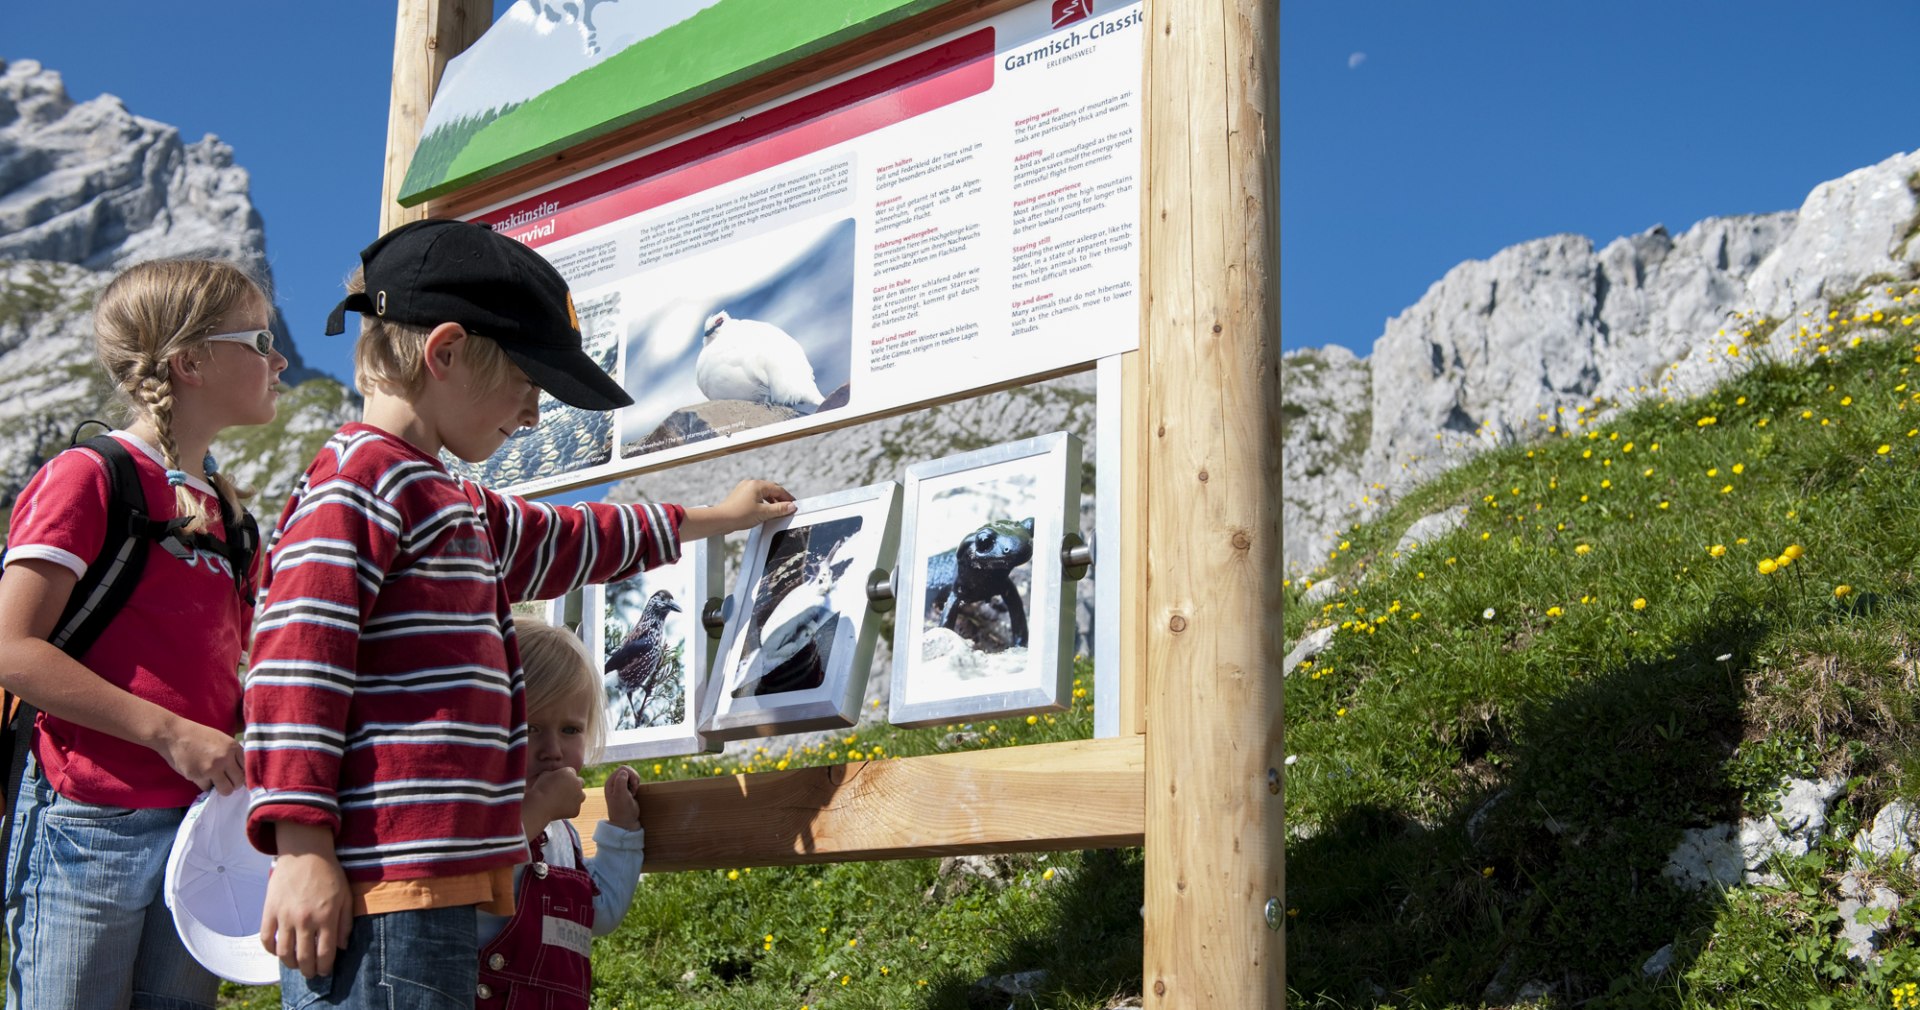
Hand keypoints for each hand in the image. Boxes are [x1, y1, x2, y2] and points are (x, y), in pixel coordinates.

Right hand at [158, 718, 244, 794]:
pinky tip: (200, 775)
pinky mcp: (198, 776)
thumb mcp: (222, 739)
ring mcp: (212, 768)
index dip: (242, 774)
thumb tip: (242, 770)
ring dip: (221, 788)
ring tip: (215, 781)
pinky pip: (207, 788)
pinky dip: (204, 784)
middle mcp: (225, 758)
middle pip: (239, 782)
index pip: (247, 768)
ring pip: (226, 790)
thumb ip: (233, 753)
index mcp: (233, 747)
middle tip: (226, 781)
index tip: (236, 776)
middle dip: (233, 784)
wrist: (175, 735)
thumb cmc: (198, 736)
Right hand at [260, 825, 351, 977]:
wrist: (305, 852)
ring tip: (296, 964)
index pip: (325, 953)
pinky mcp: (270, 911)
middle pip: (304, 958)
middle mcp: (305, 920)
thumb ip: (345, 923)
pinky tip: (279, 951)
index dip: (325, 968)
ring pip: (284, 953)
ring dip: (290, 964)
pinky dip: (271, 950)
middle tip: (311, 973)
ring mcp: (285, 916)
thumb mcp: (346, 896)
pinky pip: (266, 939)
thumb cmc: (329, 873)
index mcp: (326, 917)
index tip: (325, 972)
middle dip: (309, 971)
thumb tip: (342, 947)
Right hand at [524, 767, 585, 838]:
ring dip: (575, 797)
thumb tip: (554, 774)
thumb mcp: (544, 774)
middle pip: (580, 782)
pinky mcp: (576, 810)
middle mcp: (578, 784)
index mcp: (569, 773)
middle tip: (563, 790)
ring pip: (581, 796)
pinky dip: (569, 809)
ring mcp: (579, 797)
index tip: (558, 782)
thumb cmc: (540, 789)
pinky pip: (574, 808)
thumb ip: (553, 773)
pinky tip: (559, 810)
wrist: (539, 806)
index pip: (571, 772)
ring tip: (563, 800)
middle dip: (574, 785)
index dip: (565, 777)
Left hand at [604, 765, 641, 830]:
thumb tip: (624, 771)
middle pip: (628, 770)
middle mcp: (613, 783)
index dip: (631, 775)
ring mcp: (619, 786)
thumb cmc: (622, 811)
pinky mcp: (625, 789)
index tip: (632, 787)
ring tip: (633, 792)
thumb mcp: (621, 796)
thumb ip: (621, 782)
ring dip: (635, 782)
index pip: (623, 769)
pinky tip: (634, 793)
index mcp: (610, 782)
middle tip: (634, 789)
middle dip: (634, 778)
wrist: (625, 823)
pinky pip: (633, 781)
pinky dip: (636, 785)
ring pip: (631, 775)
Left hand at [681, 479, 796, 539]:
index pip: (778, 489)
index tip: (793, 504)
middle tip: (787, 508)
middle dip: (780, 499)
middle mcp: (750, 484)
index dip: (787, 497)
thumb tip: (791, 506)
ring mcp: (744, 489)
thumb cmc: (738, 515)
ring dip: (771, 501)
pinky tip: (764, 511)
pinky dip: (763, 503)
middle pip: (771, 489)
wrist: (721, 520)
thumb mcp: (764, 513)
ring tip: (777, 511)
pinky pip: (755, 497)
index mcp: (757, 485)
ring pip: (763, 493)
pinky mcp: (739, 496)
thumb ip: (779, 509)